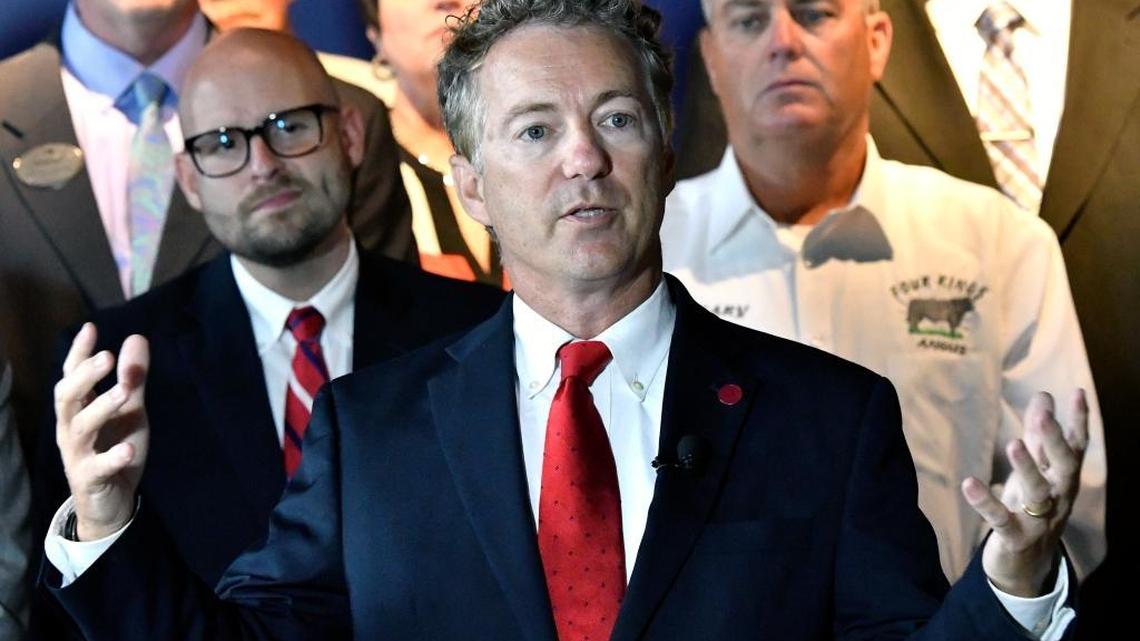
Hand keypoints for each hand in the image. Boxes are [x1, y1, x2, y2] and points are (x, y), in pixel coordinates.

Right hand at [54, 323, 150, 540]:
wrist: (112, 500)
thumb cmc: (115, 446)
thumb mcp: (130, 409)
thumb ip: (133, 377)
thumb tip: (136, 337)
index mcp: (79, 409)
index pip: (72, 376)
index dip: (78, 353)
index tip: (90, 328)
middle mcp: (71, 428)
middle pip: (67, 398)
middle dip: (85, 376)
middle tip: (106, 357)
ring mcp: (78, 454)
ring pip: (80, 428)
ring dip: (101, 408)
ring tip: (124, 392)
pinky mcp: (90, 479)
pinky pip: (98, 467)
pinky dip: (113, 458)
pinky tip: (129, 450)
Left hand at [962, 391, 1087, 596]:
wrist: (1027, 567)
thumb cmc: (1033, 509)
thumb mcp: (1038, 471)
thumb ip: (1039, 436)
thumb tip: (1044, 396)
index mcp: (1063, 480)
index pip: (1077, 448)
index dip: (1079, 422)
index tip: (1079, 393)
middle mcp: (1058, 498)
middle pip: (1064, 467)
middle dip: (1054, 442)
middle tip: (1043, 417)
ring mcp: (1039, 520)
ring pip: (1038, 493)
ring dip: (1027, 468)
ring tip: (1013, 443)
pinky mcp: (1015, 538)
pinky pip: (1002, 519)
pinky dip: (986, 502)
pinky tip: (969, 484)